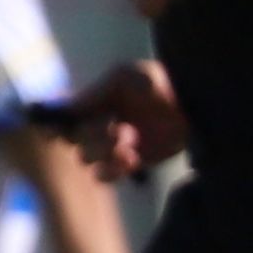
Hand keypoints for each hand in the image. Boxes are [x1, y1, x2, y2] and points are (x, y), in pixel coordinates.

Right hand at [49, 56, 187, 181]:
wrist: (197, 104)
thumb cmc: (162, 82)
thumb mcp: (126, 77)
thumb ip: (94, 93)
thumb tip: (66, 109)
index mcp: (99, 102)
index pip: (68, 116)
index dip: (59, 123)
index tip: (55, 130)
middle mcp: (104, 124)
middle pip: (76, 140)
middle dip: (93, 138)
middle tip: (119, 132)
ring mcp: (118, 144)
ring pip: (89, 159)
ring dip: (104, 154)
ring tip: (129, 148)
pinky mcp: (135, 162)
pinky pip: (107, 174)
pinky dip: (113, 170)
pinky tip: (131, 160)